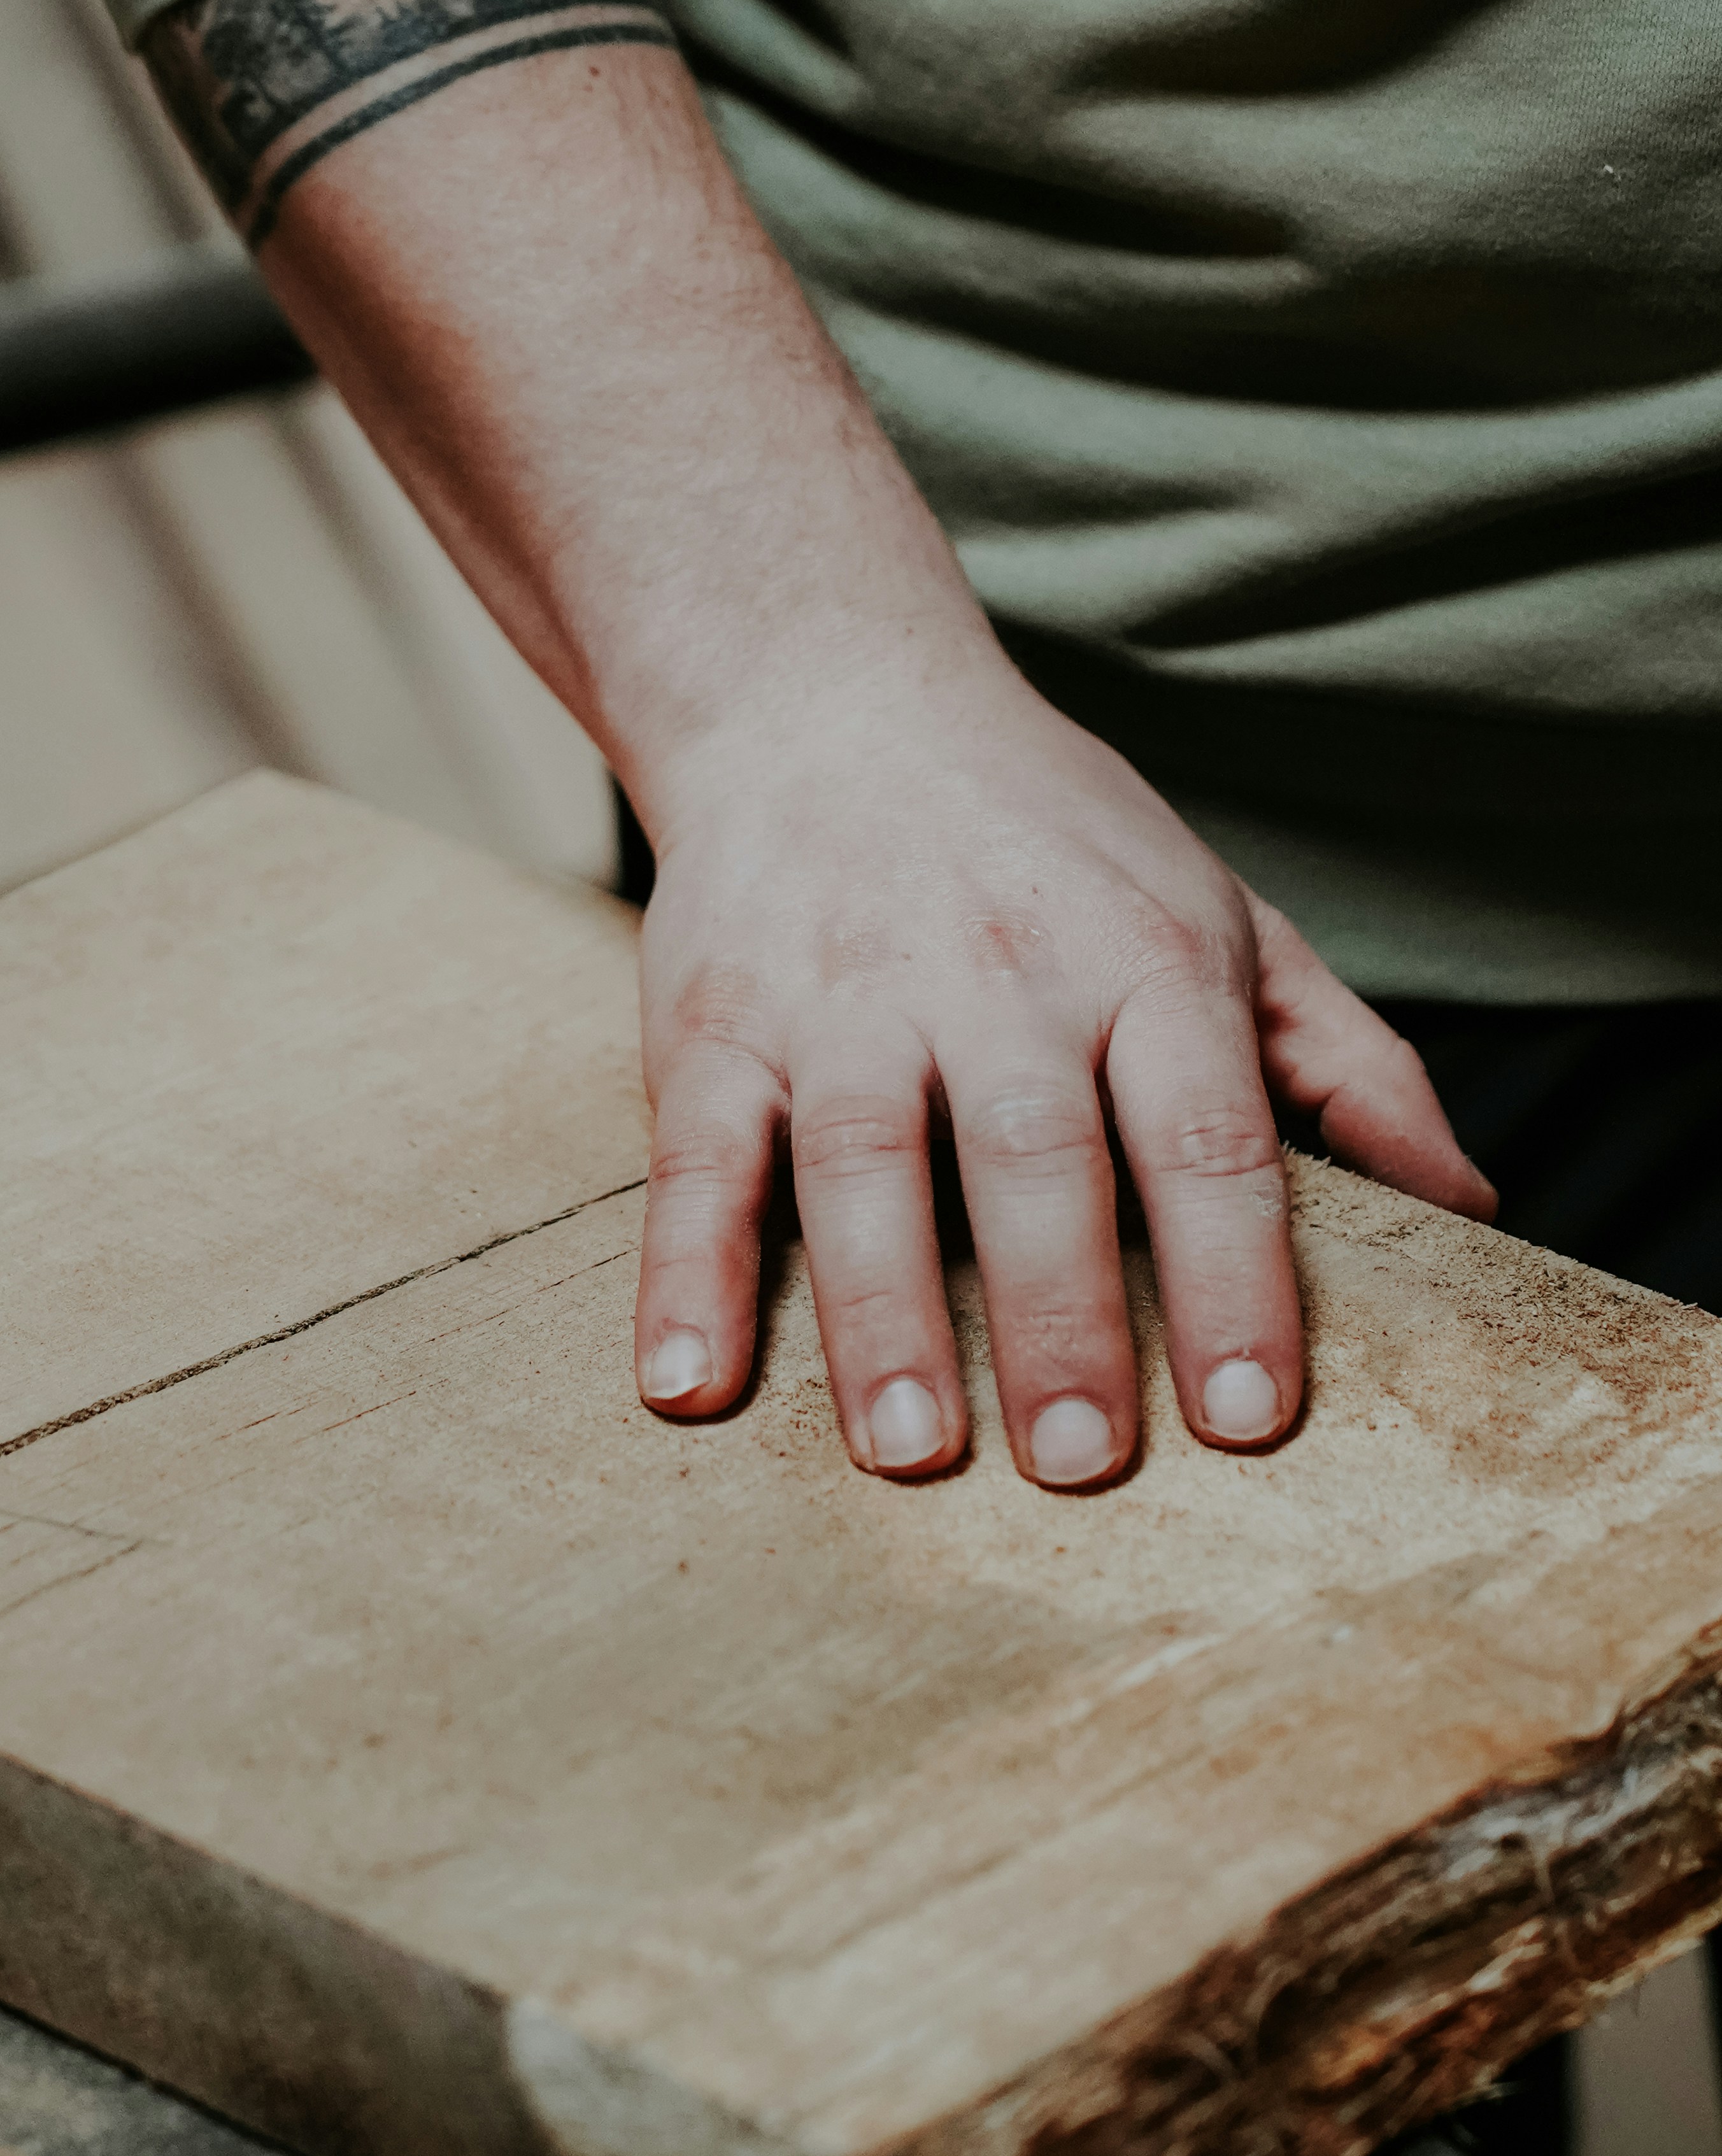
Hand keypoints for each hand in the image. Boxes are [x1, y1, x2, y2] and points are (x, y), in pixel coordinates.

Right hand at [631, 650, 1494, 1485]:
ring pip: (862, 1159)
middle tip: (1082, 1463)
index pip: (1203, 1131)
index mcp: (1139, 954)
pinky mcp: (715, 1019)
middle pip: (1033, 1153)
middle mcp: (991, 969)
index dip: (1231, 1276)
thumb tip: (1473, 1213)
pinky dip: (683, 1275)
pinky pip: (697, 1158)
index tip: (1250, 1414)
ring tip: (907, 1449)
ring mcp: (841, 995)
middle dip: (1057, 1316)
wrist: (827, 692)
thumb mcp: (1226, 917)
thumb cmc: (1048, 837)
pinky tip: (687, 1383)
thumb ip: (1347, 1064)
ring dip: (879, 1312)